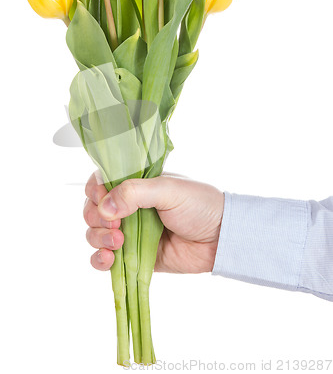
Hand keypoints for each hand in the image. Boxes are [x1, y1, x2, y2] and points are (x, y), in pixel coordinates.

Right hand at [84, 172, 224, 273]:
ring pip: (95, 234)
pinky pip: (105, 259)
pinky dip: (99, 260)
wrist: (220, 239)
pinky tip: (108, 259)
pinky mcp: (133, 257)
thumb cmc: (200, 206)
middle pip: (93, 209)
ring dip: (98, 238)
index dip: (95, 190)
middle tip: (115, 224)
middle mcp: (128, 207)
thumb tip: (104, 207)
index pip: (101, 182)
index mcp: (136, 184)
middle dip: (95, 217)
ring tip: (118, 242)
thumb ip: (134, 193)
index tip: (101, 198)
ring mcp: (129, 232)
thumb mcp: (168, 189)